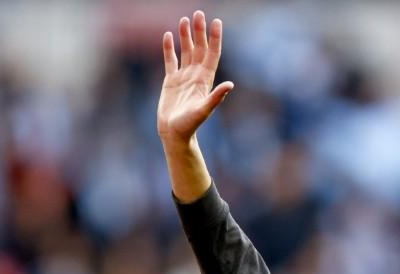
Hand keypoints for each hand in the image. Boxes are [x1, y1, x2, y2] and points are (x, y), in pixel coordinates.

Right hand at [158, 10, 233, 147]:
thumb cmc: (190, 125)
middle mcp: (196, 75)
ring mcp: (183, 77)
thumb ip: (216, 97)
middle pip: (200, 48)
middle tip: (199, 13)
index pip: (212, 54)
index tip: (216, 22)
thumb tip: (230, 85)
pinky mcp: (170, 81)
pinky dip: (169, 48)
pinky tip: (169, 36)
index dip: (215, 38)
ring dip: (186, 36)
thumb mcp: (204, 110)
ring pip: (186, 51)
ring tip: (185, 20)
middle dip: (200, 31)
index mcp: (205, 80)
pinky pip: (170, 60)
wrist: (174, 134)